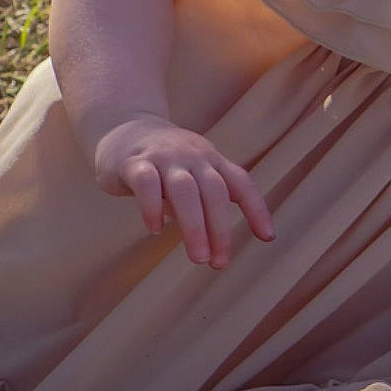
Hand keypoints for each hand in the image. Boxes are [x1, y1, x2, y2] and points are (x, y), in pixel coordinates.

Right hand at [90, 115, 273, 267]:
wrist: (123, 127)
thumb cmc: (164, 162)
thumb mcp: (191, 176)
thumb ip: (202, 204)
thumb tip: (215, 245)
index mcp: (210, 161)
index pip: (241, 183)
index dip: (257, 208)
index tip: (268, 237)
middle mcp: (192, 156)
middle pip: (213, 191)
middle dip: (219, 229)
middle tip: (218, 263)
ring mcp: (163, 157)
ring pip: (184, 190)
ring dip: (194, 225)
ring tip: (198, 258)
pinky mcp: (134, 162)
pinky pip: (147, 184)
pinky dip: (152, 208)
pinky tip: (155, 230)